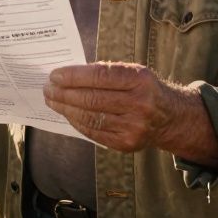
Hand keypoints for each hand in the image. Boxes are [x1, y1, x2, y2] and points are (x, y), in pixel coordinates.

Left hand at [44, 62, 173, 152]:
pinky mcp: (127, 144)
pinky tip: (67, 114)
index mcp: (140, 80)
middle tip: (48, 88)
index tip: (54, 75)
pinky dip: (77, 122)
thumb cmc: (144, 89)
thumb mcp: (133, 72)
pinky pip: (94, 132)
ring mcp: (133, 127)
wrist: (170, 118)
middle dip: (64, 93)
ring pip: (90, 117)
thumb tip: (67, 77)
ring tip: (52, 101)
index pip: (100, 76)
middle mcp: (139, 104)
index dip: (74, 76)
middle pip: (92, 99)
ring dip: (66, 109)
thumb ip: (105, 73)